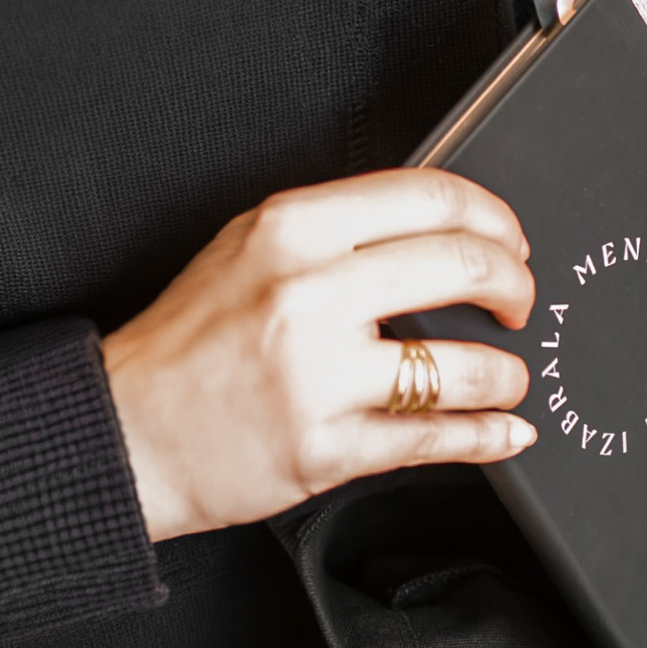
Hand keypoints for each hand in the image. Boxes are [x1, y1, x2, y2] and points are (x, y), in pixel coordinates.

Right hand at [101, 169, 537, 542]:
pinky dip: (490, 436)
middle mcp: (308, 294)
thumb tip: (436, 234)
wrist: (126, 429)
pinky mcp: (328, 449)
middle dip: (517, 288)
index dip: (495, 220)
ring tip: (506, 376)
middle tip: (520, 305)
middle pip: (465, 268)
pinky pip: (438, 440)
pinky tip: (506, 430)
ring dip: (507, 374)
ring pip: (464, 366)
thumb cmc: (191, 343)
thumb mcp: (249, 250)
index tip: (512, 244)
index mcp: (291, 229)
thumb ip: (337, 234)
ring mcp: (319, 377)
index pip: (430, 198)